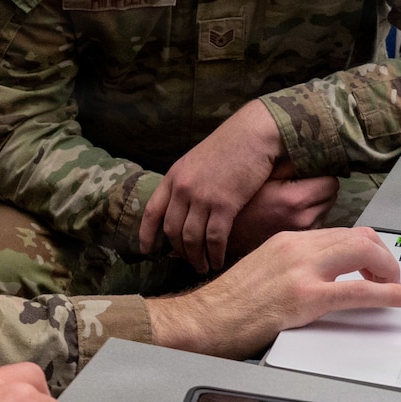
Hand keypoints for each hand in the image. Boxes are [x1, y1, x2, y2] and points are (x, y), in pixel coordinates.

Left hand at [137, 100, 287, 271]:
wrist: (254, 134)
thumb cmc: (231, 145)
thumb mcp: (198, 160)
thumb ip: (187, 181)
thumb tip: (184, 205)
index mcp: (173, 176)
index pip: (152, 211)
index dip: (146, 234)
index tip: (146, 251)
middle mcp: (183, 188)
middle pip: (172, 230)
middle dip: (179, 251)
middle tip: (188, 263)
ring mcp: (202, 197)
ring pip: (192, 238)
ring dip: (197, 258)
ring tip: (203, 267)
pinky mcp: (224, 204)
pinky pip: (214, 238)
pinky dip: (215, 254)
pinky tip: (218, 261)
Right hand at [145, 227, 400, 359]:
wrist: (200, 320)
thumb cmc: (226, 305)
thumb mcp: (261, 271)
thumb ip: (293, 267)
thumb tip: (325, 278)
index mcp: (287, 240)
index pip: (343, 232)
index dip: (369, 249)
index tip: (377, 265)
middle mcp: (297, 246)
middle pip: (361, 237)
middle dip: (385, 258)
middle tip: (389, 279)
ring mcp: (302, 270)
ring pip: (366, 254)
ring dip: (390, 272)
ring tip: (394, 289)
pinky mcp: (306, 297)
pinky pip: (362, 291)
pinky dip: (393, 294)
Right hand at [226, 166, 339, 258]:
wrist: (220, 236)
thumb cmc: (237, 202)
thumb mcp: (260, 175)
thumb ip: (289, 163)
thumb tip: (312, 152)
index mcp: (295, 200)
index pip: (331, 182)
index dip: (319, 175)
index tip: (305, 173)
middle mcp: (303, 221)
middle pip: (330, 197)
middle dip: (318, 189)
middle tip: (296, 186)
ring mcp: (303, 236)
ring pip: (325, 211)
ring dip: (314, 204)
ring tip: (289, 201)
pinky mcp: (299, 245)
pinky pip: (315, 225)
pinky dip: (308, 218)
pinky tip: (287, 215)